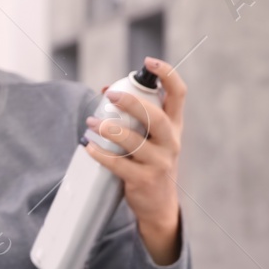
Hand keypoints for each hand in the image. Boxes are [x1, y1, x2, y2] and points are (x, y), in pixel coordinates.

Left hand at [85, 56, 185, 265]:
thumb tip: (105, 90)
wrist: (159, 206)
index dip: (168, 75)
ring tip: (92, 124)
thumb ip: (133, 116)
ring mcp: (160, 163)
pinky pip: (120, 165)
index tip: (149, 62)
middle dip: (132, 103)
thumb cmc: (150, 164)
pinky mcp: (144, 180)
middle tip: (109, 95)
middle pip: (156, 117)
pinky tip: (89, 148)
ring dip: (110, 130)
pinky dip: (102, 155)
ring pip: (136, 142)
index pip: (179, 95)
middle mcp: (171, 143)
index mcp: (174, 127)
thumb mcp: (150, 139)